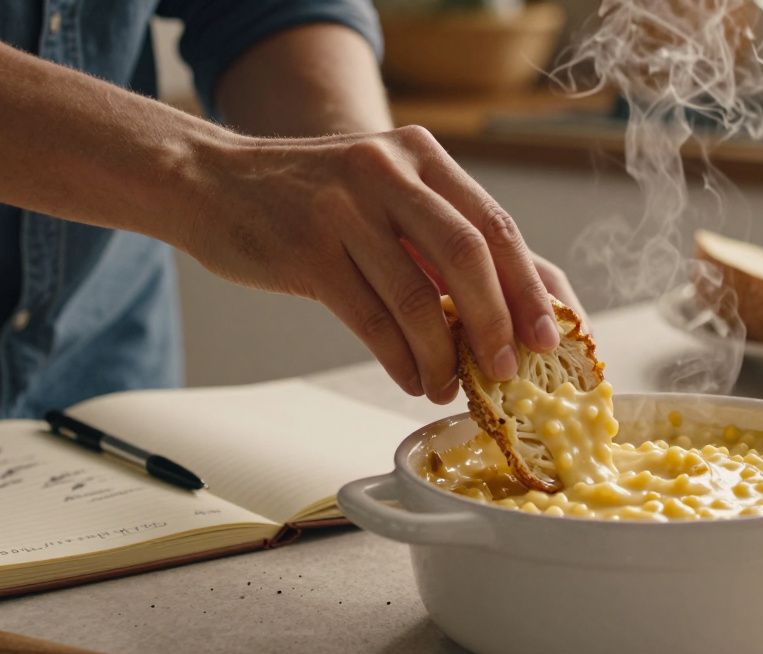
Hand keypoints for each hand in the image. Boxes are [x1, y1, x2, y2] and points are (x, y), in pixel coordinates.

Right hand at [180, 125, 576, 402]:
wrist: (211, 180)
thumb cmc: (312, 197)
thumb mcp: (383, 190)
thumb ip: (440, 236)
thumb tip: (512, 307)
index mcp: (421, 156)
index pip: (496, 226)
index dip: (531, 288)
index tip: (551, 339)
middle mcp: (388, 172)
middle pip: (469, 257)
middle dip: (498, 324)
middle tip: (508, 371)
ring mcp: (345, 208)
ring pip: (418, 298)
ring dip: (443, 356)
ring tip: (448, 387)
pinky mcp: (307, 250)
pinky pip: (371, 319)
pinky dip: (399, 358)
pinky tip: (411, 378)